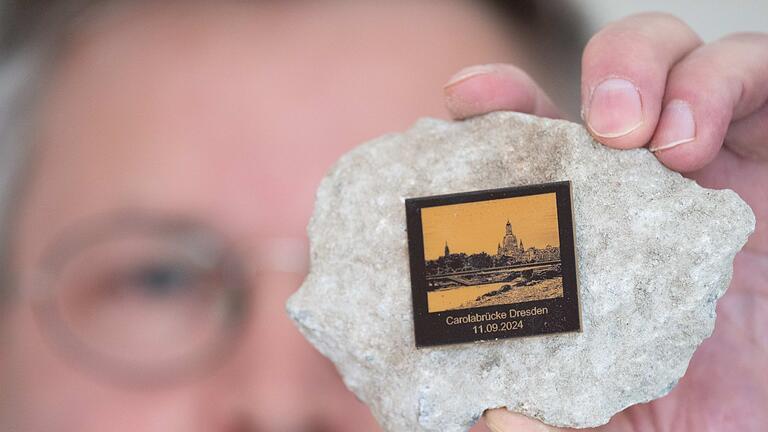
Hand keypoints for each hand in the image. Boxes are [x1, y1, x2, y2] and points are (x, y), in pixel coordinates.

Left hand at [443, 13, 767, 431]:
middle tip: (596, 126)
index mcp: (590, 225)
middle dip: (593, 74)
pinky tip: (696, 142)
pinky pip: (758, 73)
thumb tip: (499, 420)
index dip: (497, 105)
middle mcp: (645, 182)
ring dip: (649, 70)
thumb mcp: (616, 426)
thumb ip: (557, 422)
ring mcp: (714, 160)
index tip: (467, 98)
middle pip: (606, 80)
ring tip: (649, 138)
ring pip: (677, 56)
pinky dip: (722, 83)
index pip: (534, 143)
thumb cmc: (703, 411)